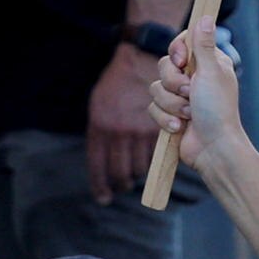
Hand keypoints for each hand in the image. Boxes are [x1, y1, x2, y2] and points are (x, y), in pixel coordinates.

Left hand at [88, 43, 162, 203]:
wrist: (141, 60)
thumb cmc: (117, 83)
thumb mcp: (98, 105)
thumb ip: (100, 130)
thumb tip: (103, 156)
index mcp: (100, 127)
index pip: (98, 165)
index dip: (100, 185)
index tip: (104, 198)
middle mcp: (119, 132)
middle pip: (121, 171)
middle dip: (121, 184)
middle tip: (122, 188)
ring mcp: (140, 131)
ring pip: (140, 166)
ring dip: (138, 173)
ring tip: (136, 174)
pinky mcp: (160, 127)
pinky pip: (155, 154)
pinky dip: (153, 161)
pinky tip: (150, 163)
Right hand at [152, 27, 246, 182]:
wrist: (213, 149)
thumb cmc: (218, 110)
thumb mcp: (211, 73)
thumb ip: (204, 45)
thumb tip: (206, 16)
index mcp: (207, 63)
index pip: (181, 43)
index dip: (177, 51)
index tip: (183, 62)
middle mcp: (194, 77)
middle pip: (164, 65)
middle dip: (174, 83)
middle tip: (190, 94)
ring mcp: (181, 96)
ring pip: (156, 87)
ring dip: (171, 104)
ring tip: (188, 115)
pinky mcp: (170, 113)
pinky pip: (152, 107)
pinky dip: (165, 118)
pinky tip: (179, 127)